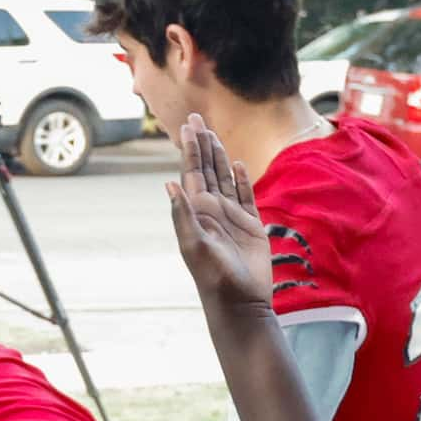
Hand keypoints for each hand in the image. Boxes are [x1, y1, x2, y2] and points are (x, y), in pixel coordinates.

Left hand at [167, 114, 271, 308]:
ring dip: (219, 156)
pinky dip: (241, 179)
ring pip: (224, 178)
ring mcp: (232, 217)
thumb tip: (170, 185)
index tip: (189, 125)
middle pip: (206, 169)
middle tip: (196, 118)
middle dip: (202, 144)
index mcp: (198, 211)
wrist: (240, 302)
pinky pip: (245, 195)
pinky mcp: (251, 225)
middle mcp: (213, 210)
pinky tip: (237, 164)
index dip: (191, 148)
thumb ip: (183, 216)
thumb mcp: (195, 246)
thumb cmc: (214, 278)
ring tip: (213, 133)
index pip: (192, 173)